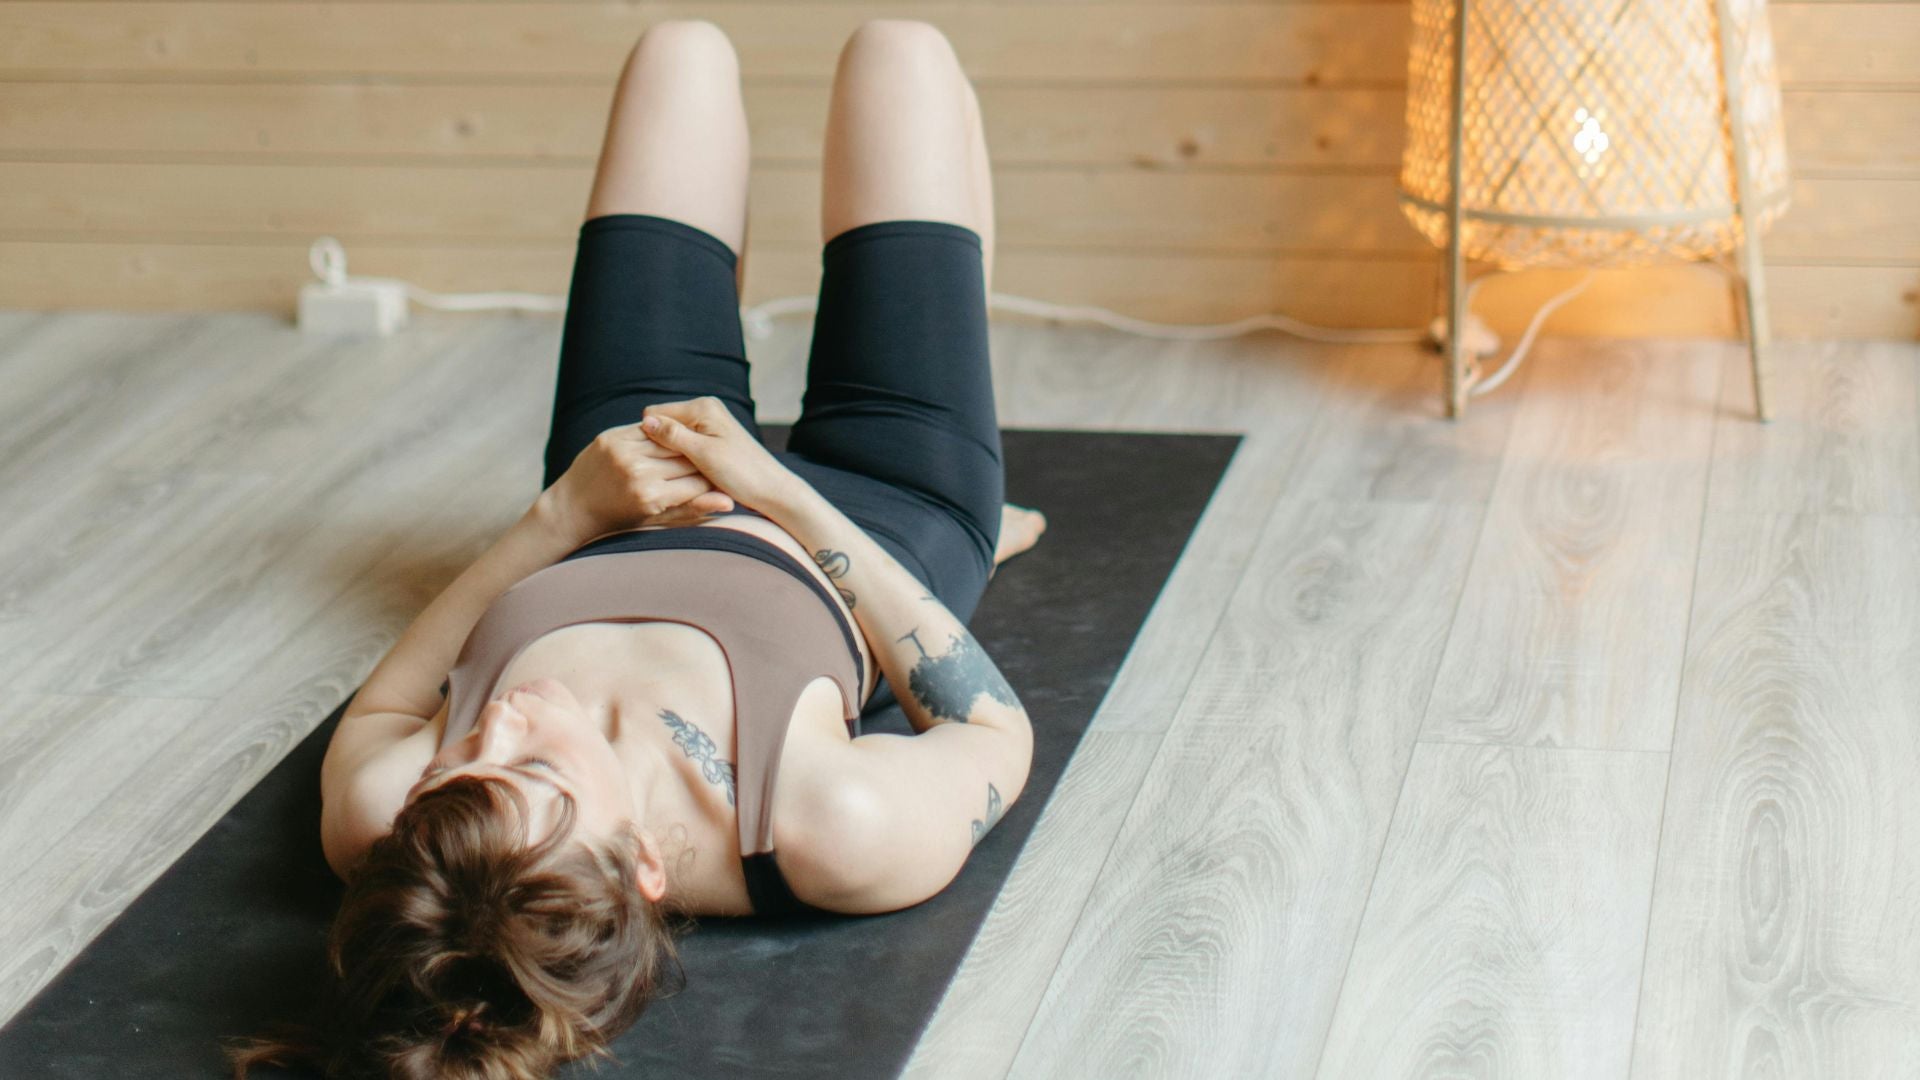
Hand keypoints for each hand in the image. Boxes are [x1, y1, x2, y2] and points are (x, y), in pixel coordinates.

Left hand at [546, 419, 736, 543]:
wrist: (573, 508)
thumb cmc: (619, 520)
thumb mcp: (657, 519)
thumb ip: (692, 509)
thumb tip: (729, 503)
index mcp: (651, 497)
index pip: (697, 481)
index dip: (713, 481)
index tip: (724, 480)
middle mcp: (637, 472)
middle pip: (685, 459)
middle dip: (702, 462)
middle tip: (714, 462)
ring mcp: (622, 451)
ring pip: (668, 441)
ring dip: (683, 445)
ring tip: (695, 450)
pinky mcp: (610, 437)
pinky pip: (646, 431)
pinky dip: (659, 435)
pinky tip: (670, 439)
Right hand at [639, 396, 796, 510]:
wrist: (772, 491)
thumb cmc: (742, 473)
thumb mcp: (703, 455)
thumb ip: (674, 436)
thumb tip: (645, 421)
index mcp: (702, 406)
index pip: (655, 413)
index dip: (651, 437)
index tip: (657, 460)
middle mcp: (705, 409)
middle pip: (664, 424)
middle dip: (662, 446)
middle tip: (671, 471)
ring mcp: (709, 424)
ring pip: (673, 438)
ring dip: (673, 455)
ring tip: (683, 474)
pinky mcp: (713, 439)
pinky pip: (686, 446)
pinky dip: (684, 460)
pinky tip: (691, 474)